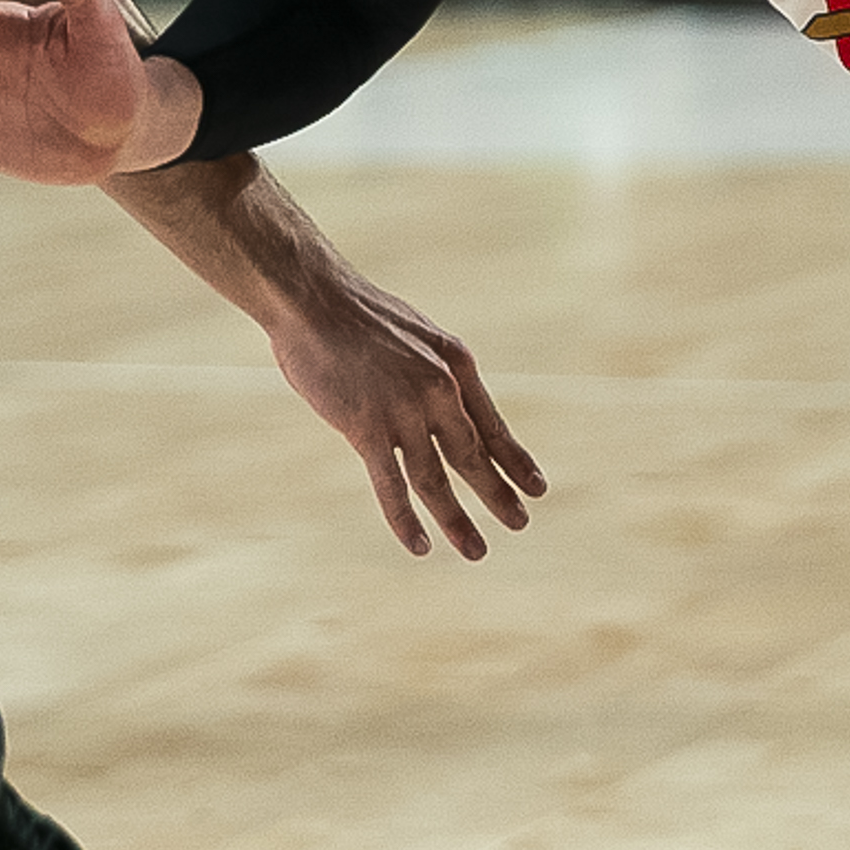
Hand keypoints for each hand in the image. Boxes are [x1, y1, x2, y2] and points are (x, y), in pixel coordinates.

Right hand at [264, 264, 546, 558]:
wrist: (313, 298)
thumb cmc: (355, 315)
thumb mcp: (412, 336)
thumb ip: (428, 373)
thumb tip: (437, 405)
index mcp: (455, 364)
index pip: (492, 424)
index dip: (515, 459)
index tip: (536, 487)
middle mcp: (439, 390)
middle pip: (473, 456)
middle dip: (498, 495)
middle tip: (520, 524)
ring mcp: (404, 411)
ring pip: (437, 479)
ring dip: (458, 520)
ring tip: (477, 551)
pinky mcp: (367, 428)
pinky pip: (390, 485)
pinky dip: (406, 520)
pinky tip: (419, 546)